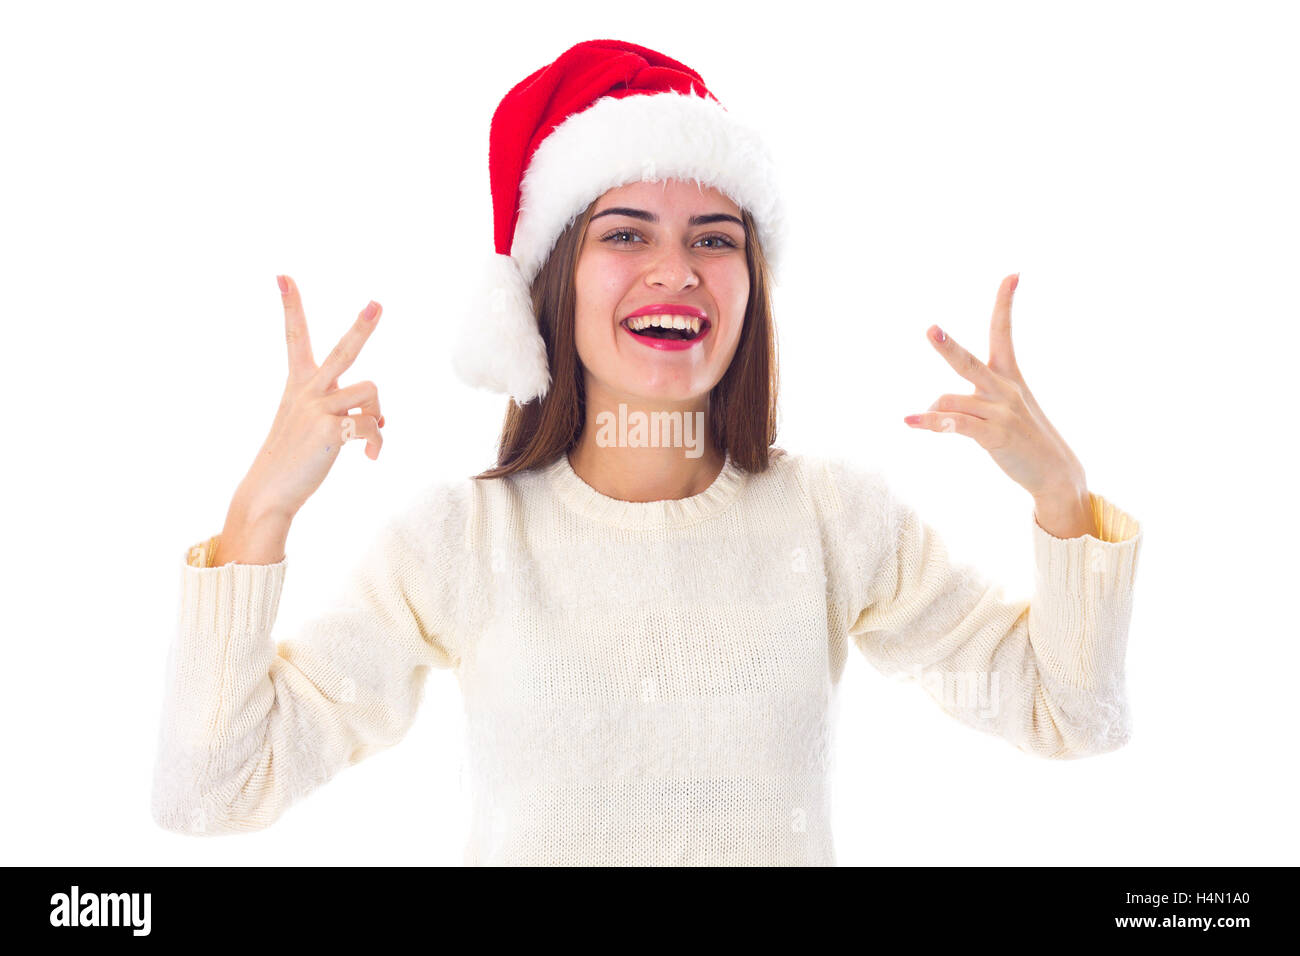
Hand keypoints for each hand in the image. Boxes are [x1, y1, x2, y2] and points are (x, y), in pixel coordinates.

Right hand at [234, 275, 386, 523]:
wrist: (269, 492)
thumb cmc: (293, 461)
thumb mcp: (311, 427)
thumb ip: (343, 412)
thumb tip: (382, 417)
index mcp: (298, 385)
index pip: (294, 337)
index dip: (290, 306)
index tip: (283, 275)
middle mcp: (307, 391)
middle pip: (342, 350)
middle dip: (362, 326)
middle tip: (377, 303)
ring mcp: (317, 409)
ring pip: (371, 392)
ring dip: (378, 415)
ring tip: (370, 439)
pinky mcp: (329, 430)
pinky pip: (372, 425)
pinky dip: (377, 442)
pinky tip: (371, 458)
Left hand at [902, 274, 1086, 501]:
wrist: (1055, 471)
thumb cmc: (1023, 437)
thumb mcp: (1001, 411)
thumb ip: (966, 401)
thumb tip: (930, 406)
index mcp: (1009, 376)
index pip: (1004, 332)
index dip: (1005, 303)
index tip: (1013, 275)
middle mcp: (1004, 389)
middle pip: (968, 363)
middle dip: (947, 347)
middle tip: (930, 329)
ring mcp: (1000, 412)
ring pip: (949, 400)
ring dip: (934, 413)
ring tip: (924, 422)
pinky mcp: (995, 436)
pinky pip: (955, 425)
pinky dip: (932, 423)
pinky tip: (911, 422)